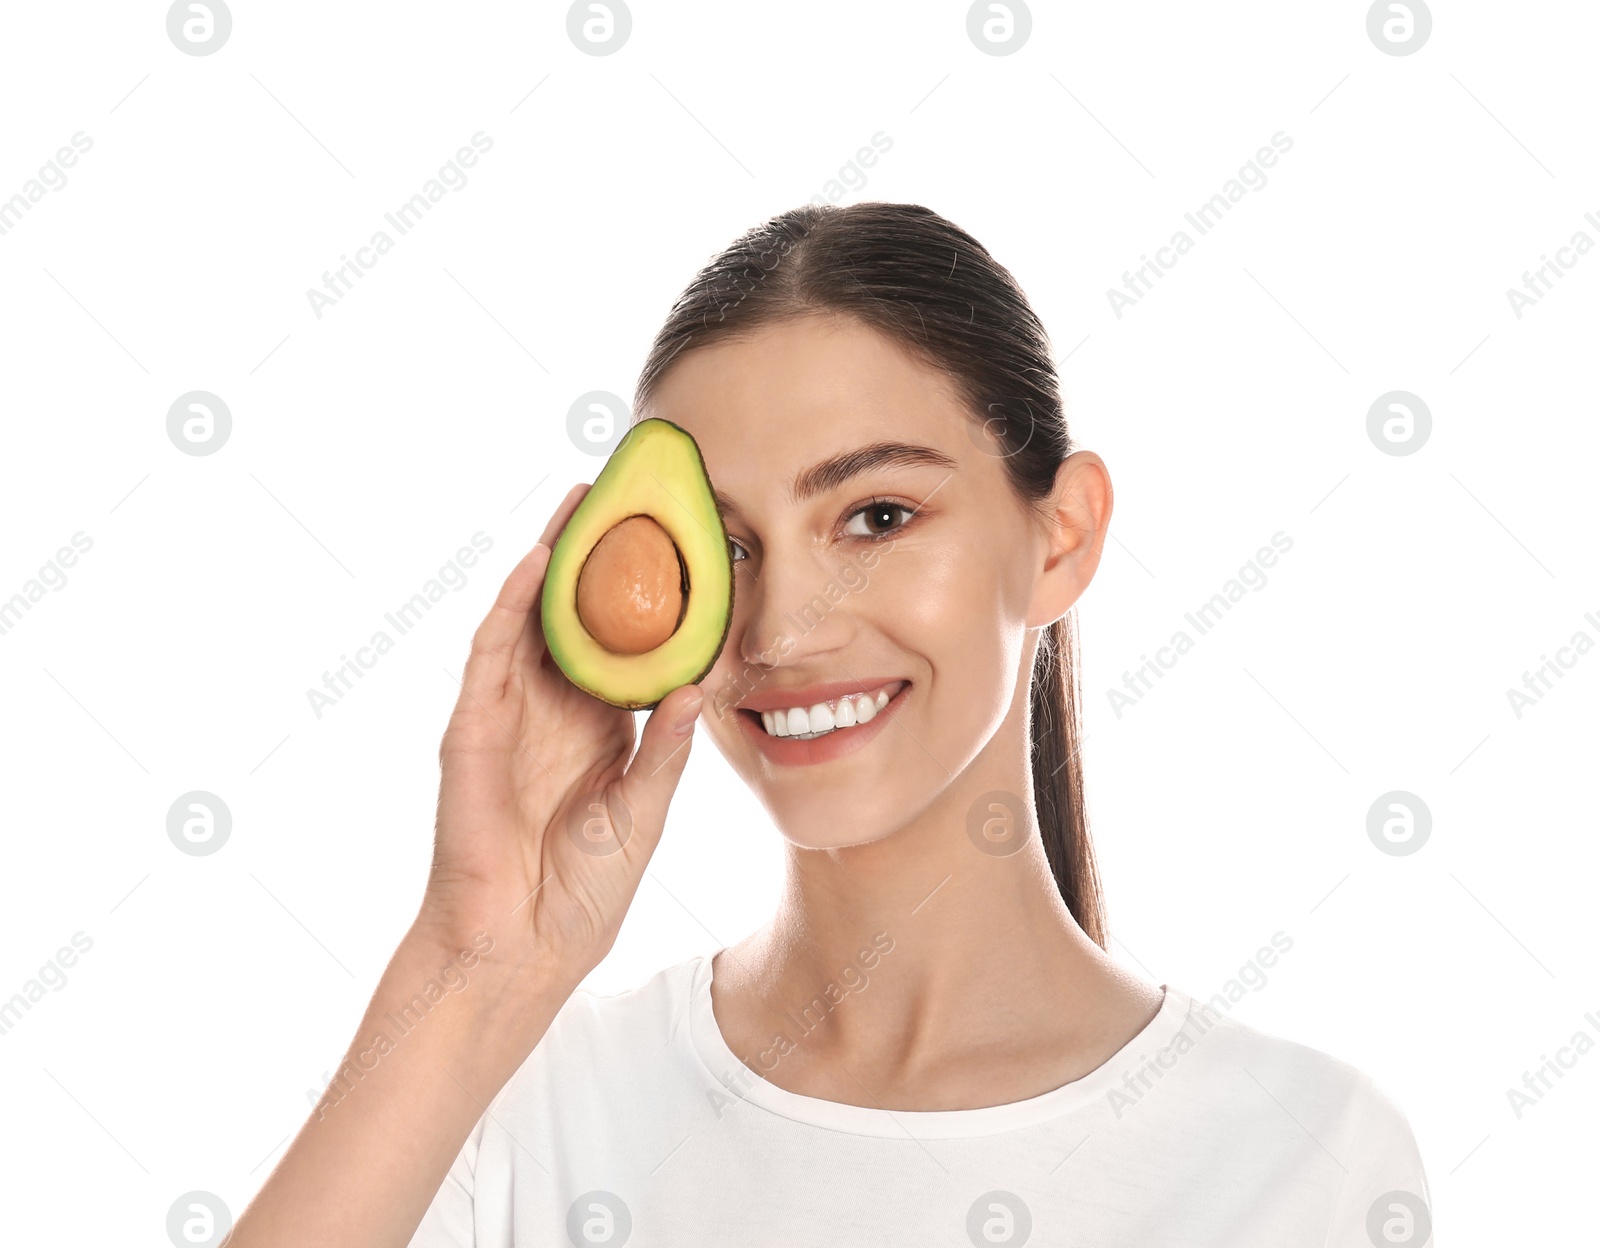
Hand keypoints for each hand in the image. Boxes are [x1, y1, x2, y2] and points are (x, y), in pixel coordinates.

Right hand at [419, 483, 703, 997]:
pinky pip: (489, 657)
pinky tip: (534, 563)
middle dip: (593, 557)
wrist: (521, 951)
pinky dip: (510, 607)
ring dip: (548, 559)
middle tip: (625, 494)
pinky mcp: (472, 731)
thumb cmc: (581, 893)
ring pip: (527, 620)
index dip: (642, 596)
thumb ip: (666, 751)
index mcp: (596, 729)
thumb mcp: (643, 813)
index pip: (619, 643)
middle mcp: (551, 712)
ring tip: (578, 501)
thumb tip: (700, 686)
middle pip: (571, 616)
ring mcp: (507, 717)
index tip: (676, 544)